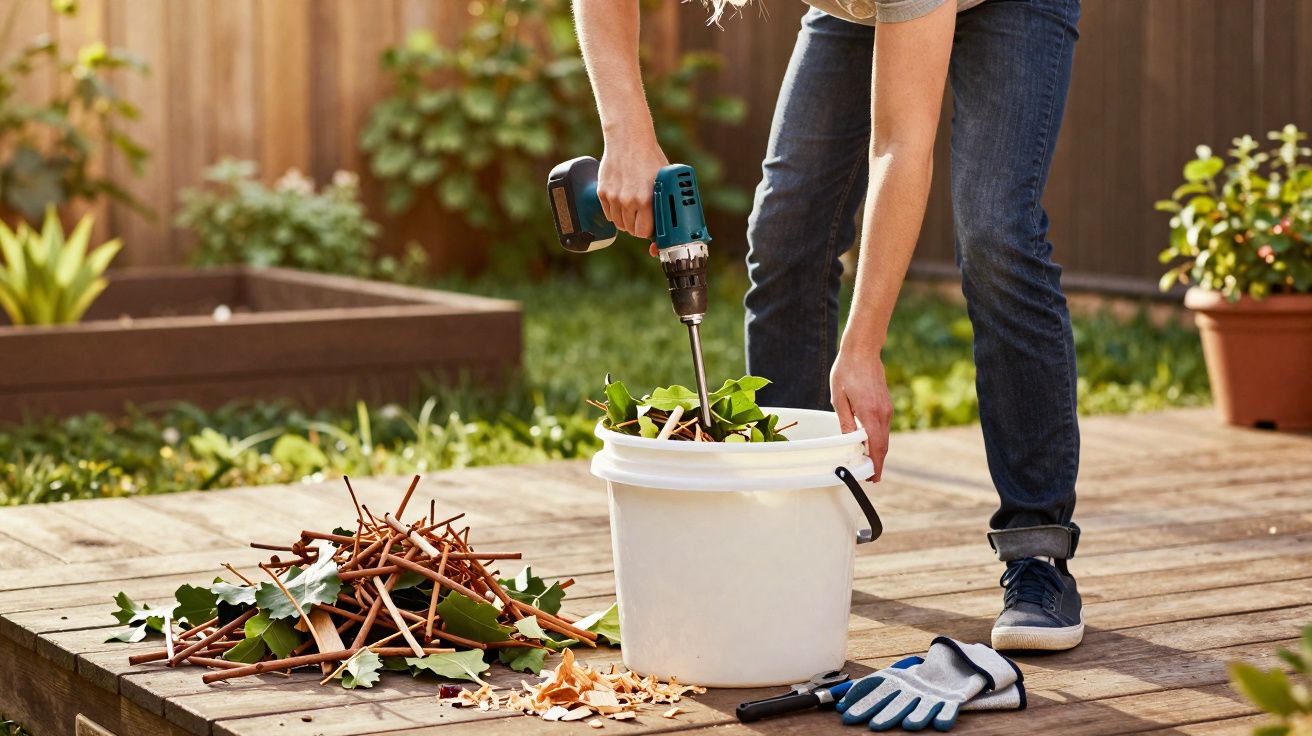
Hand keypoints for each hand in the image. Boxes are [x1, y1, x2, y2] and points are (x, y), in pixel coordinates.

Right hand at [598, 137, 667, 239]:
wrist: (628, 140)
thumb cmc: (648, 157)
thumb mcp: (663, 179)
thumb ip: (662, 199)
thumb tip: (666, 217)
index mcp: (646, 199)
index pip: (643, 232)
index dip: (647, 231)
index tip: (649, 228)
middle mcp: (628, 200)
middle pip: (630, 229)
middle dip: (636, 226)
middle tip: (641, 218)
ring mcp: (614, 197)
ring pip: (618, 223)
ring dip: (625, 220)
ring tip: (632, 210)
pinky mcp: (603, 192)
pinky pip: (608, 213)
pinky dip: (614, 212)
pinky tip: (621, 203)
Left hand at [830, 340, 891, 481]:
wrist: (863, 350)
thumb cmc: (847, 371)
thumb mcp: (839, 398)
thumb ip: (845, 421)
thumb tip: (849, 440)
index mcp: (870, 413)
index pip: (876, 446)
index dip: (876, 464)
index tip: (874, 478)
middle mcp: (883, 413)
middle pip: (883, 445)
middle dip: (878, 462)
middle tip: (871, 477)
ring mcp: (886, 408)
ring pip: (884, 436)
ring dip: (878, 451)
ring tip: (869, 464)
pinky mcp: (886, 404)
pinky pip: (884, 427)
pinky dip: (879, 439)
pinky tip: (870, 443)